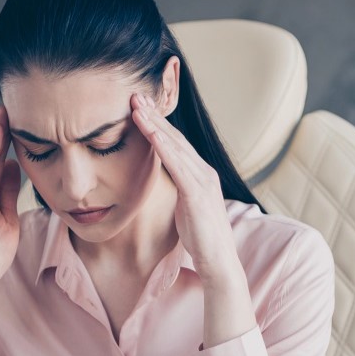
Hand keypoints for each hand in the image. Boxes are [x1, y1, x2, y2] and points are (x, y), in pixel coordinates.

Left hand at [130, 92, 241, 283]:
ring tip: (137, 106)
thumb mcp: (186, 207)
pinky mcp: (198, 193)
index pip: (177, 144)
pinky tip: (149, 133)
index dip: (159, 125)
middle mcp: (204, 172)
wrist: (218, 260)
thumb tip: (165, 183)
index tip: (142, 108)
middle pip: (176, 138)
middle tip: (136, 95)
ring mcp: (203, 180)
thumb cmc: (200, 238)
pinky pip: (177, 164)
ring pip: (175, 146)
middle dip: (155, 115)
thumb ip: (178, 190)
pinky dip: (162, 146)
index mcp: (201, 174)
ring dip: (154, 124)